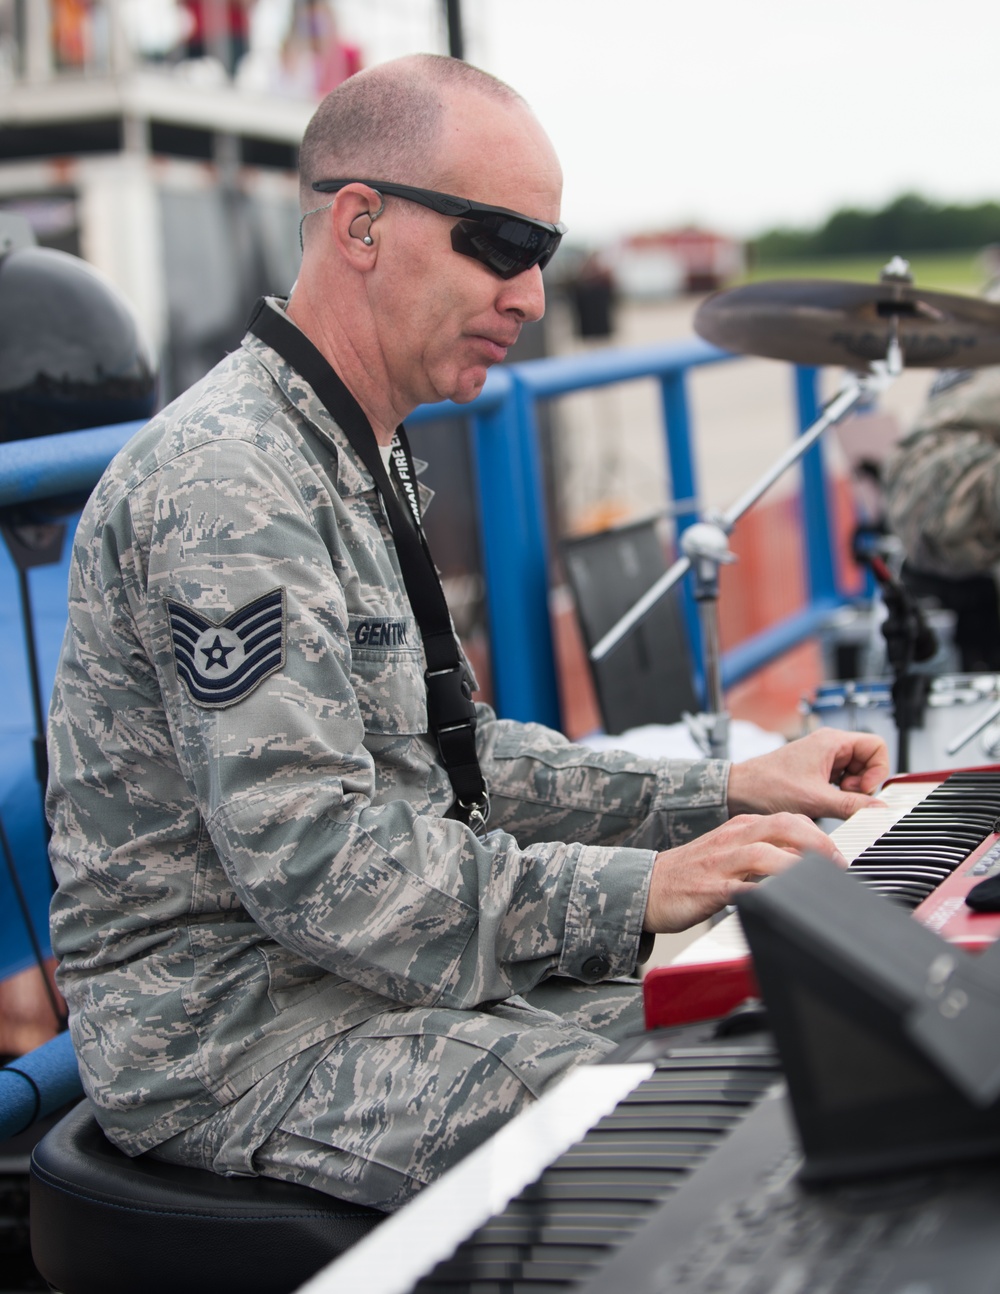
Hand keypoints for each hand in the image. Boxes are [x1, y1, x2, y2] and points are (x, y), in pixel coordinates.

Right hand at [643, 810, 846, 932]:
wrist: (646, 886)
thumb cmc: (691, 874)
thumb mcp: (730, 854)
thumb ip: (763, 855)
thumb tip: (803, 864)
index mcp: (741, 828)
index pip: (789, 819)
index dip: (819, 834)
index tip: (839, 855)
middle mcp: (734, 838)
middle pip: (784, 826)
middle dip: (818, 842)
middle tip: (839, 865)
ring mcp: (722, 862)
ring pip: (765, 852)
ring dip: (797, 866)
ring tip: (819, 882)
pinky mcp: (710, 888)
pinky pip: (743, 888)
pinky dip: (767, 894)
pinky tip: (784, 905)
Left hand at [726, 727, 888, 821]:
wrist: (739, 791)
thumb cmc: (768, 786)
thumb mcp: (816, 799)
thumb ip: (851, 805)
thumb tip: (878, 811)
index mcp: (832, 741)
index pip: (876, 746)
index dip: (877, 769)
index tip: (864, 790)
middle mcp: (829, 746)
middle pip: (867, 761)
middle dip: (863, 783)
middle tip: (847, 798)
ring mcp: (823, 759)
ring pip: (855, 773)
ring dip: (850, 791)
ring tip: (832, 801)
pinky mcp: (816, 772)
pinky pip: (840, 781)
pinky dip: (839, 794)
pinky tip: (825, 803)